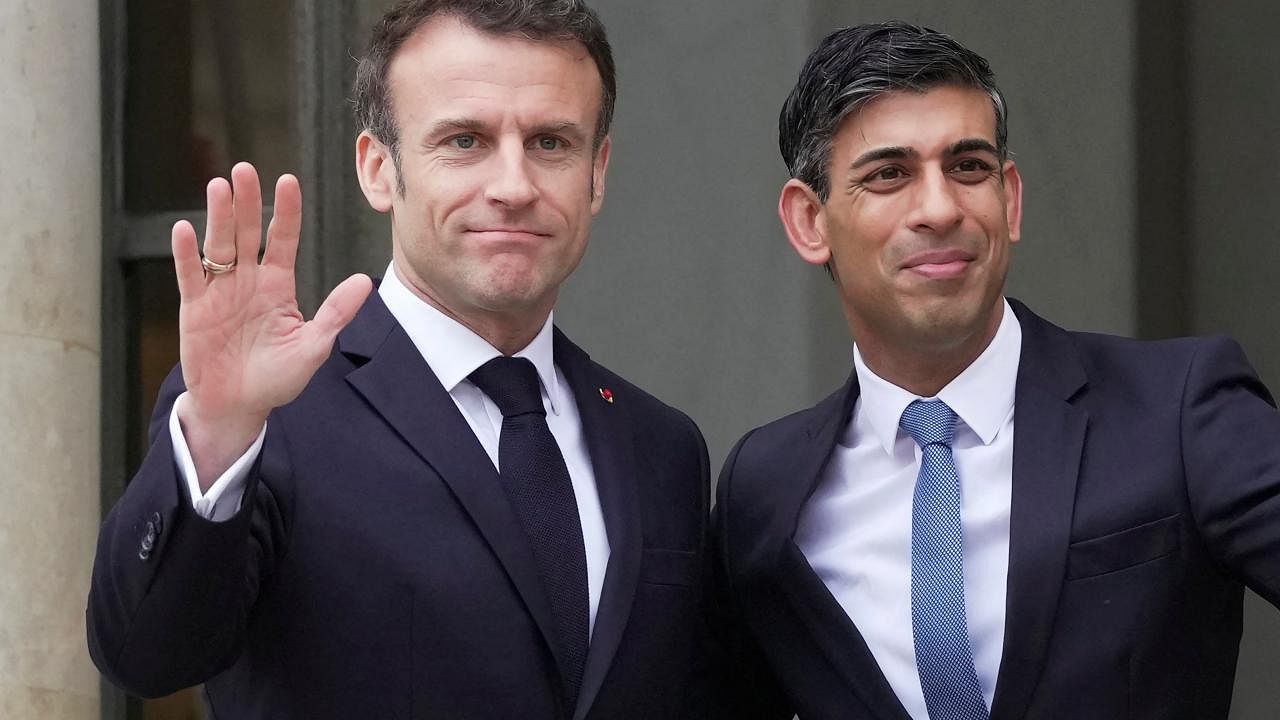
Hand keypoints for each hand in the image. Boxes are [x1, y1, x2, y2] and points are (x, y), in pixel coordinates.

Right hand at [172, 162, 371, 488]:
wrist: (238, 406)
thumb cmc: (277, 378)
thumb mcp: (313, 346)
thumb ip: (336, 313)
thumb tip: (364, 282)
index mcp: (278, 285)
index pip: (282, 239)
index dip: (285, 212)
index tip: (288, 181)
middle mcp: (248, 281)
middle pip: (246, 233)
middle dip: (246, 202)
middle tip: (245, 170)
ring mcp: (220, 291)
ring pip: (218, 246)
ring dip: (218, 217)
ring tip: (220, 187)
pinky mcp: (195, 308)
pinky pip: (190, 276)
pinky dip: (186, 254)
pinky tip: (184, 230)